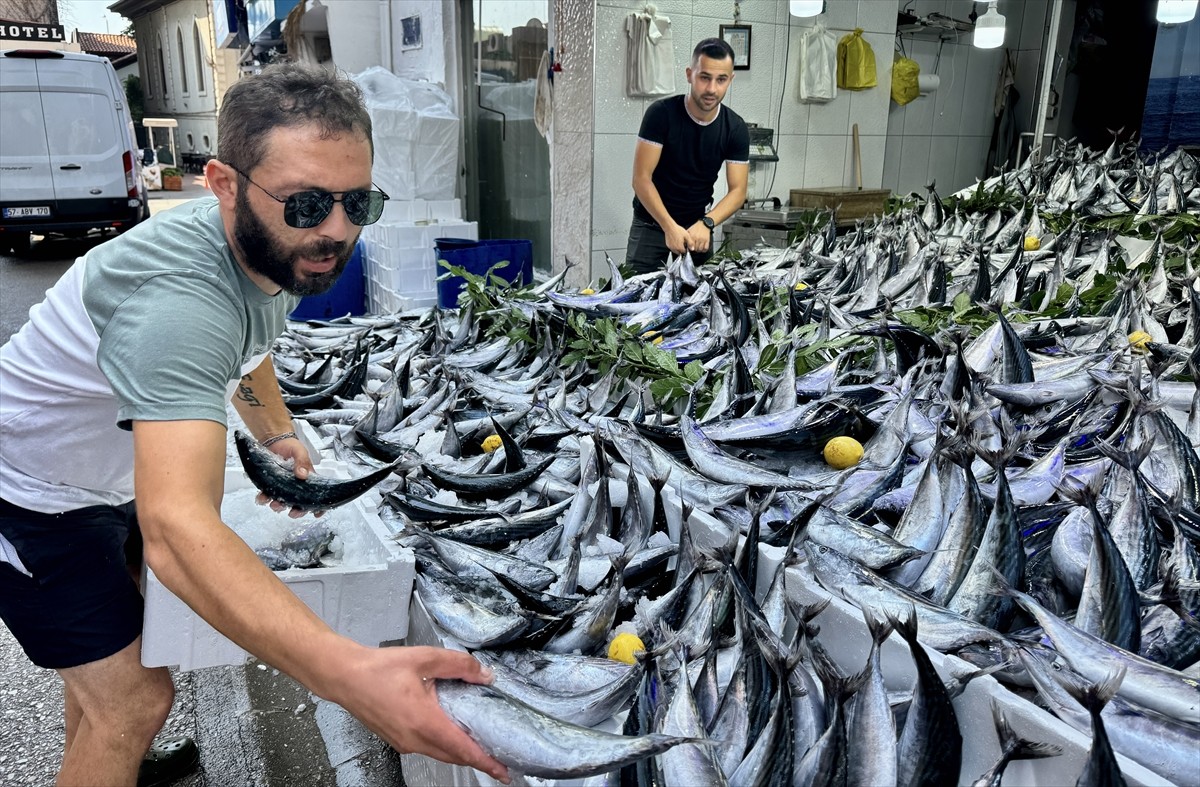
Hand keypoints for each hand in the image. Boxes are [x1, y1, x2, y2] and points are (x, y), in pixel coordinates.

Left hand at [254, 436, 320, 517]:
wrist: (274, 441)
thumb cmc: (290, 446)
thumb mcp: (300, 451)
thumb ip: (302, 462)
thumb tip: (303, 475)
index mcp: (307, 480)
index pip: (316, 495)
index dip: (318, 507)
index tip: (316, 514)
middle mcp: (296, 486)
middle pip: (299, 503)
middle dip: (296, 511)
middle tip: (292, 512)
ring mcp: (282, 486)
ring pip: (282, 502)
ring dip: (279, 507)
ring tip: (275, 504)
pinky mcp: (270, 485)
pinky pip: (267, 495)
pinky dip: (264, 499)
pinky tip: (262, 498)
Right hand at [330, 644, 510, 783]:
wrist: (345, 676)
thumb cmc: (379, 669)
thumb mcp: (424, 659)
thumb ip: (458, 665)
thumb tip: (483, 674)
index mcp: (423, 721)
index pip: (462, 748)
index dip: (485, 761)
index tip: (503, 771)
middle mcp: (413, 739)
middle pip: (454, 756)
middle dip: (477, 758)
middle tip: (499, 756)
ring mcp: (404, 743)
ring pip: (440, 753)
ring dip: (460, 751)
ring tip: (479, 742)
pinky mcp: (397, 740)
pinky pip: (427, 747)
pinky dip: (443, 744)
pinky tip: (451, 729)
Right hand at [663, 223, 691, 255]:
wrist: (670, 227)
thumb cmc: (678, 231)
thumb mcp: (687, 236)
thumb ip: (690, 243)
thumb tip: (692, 249)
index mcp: (680, 247)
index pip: (684, 252)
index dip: (686, 249)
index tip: (686, 245)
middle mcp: (674, 249)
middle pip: (679, 252)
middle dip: (681, 250)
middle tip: (683, 244)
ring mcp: (670, 247)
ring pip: (675, 251)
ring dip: (677, 249)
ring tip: (679, 242)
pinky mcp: (668, 245)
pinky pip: (672, 248)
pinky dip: (674, 246)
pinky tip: (675, 241)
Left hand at [687, 221, 711, 252]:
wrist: (704, 224)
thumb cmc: (696, 227)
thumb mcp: (689, 231)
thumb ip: (687, 237)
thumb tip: (684, 242)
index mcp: (692, 236)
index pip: (690, 246)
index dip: (689, 248)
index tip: (690, 248)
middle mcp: (697, 238)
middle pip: (695, 249)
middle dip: (694, 250)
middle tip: (694, 249)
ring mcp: (703, 240)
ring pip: (700, 249)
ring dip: (698, 250)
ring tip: (698, 249)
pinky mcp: (707, 240)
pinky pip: (706, 248)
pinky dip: (704, 250)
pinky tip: (702, 249)